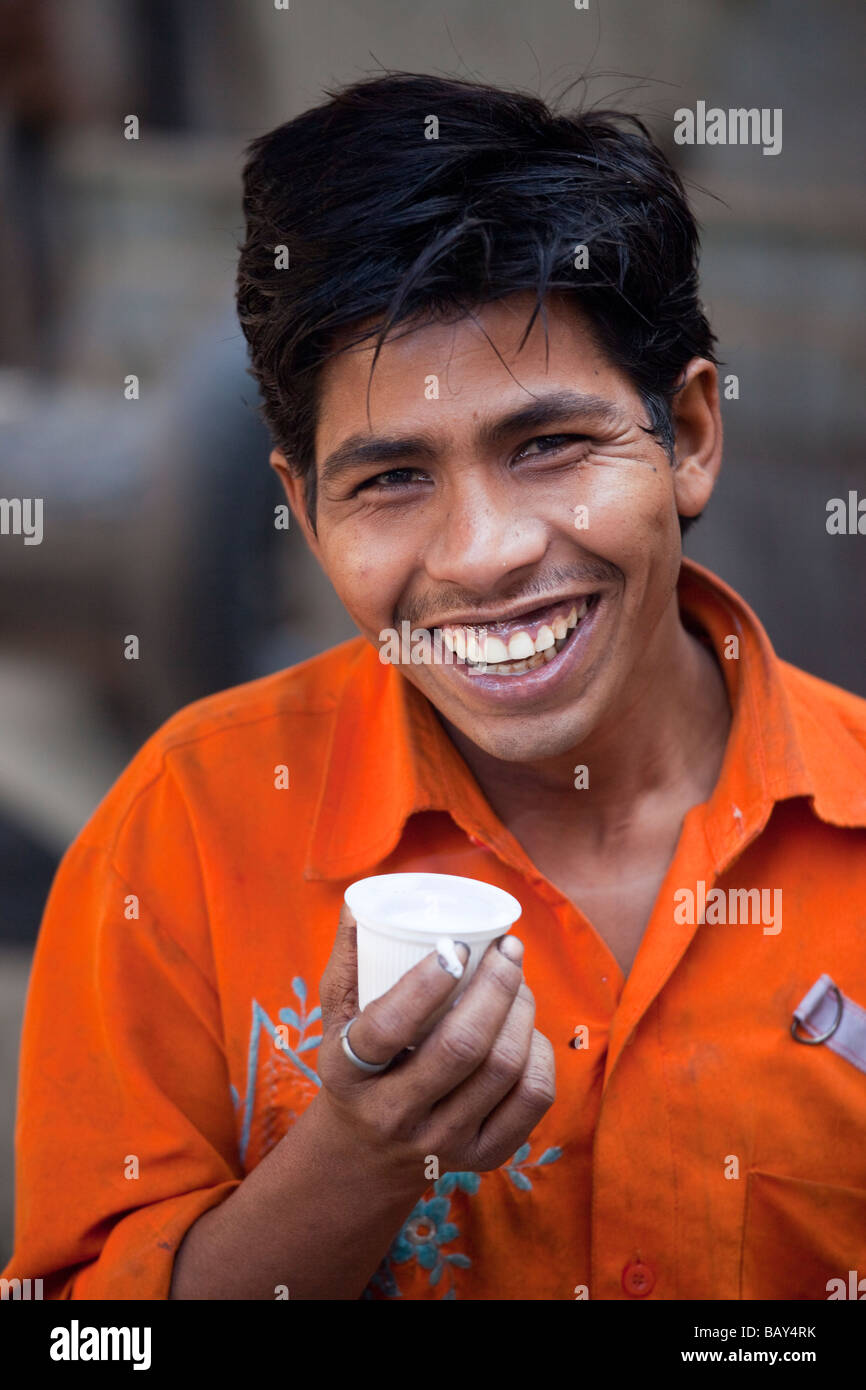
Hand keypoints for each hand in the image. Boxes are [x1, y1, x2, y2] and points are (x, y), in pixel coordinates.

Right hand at [312, 902, 555, 1185]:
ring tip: (518, 982)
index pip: (389, 1027)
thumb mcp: (335, 1020)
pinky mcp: (481, 1157)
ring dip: (521, 1012)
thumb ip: (348, 961)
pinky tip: (527, 1032)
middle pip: (462, 1047)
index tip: (457, 945)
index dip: (428, 982)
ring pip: (503, 1069)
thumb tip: (359, 901)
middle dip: (497, 986)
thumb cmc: (357, 1065)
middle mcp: (393, 1114)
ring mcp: (441, 1141)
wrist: (365, 1155)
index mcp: (349, 1073)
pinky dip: (540, 1053)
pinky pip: (532, 1099)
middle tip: (508, 949)